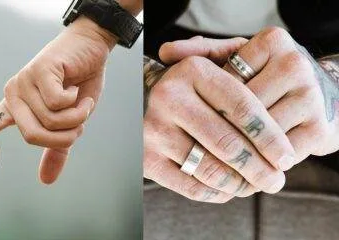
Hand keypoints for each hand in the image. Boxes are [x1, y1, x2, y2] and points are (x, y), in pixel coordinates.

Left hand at [0, 17, 114, 183]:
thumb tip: (46, 181)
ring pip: (49, 120)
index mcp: (15, 108)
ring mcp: (23, 82)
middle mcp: (13, 95)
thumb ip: (56, 148)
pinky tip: (77, 88)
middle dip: (63, 136)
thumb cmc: (79, 82)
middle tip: (79, 124)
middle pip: (32, 136)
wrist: (91, 47)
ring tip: (81, 102)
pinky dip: (76, 102)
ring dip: (75, 117)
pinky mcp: (38, 71)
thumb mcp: (69, 121)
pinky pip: (57, 103)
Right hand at [143, 48, 296, 201]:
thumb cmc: (191, 87)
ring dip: (240, 184)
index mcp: (193, 71)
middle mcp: (169, 97)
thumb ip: (247, 81)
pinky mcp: (146, 158)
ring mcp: (154, 129)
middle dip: (259, 168)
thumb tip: (280, 128)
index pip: (243, 109)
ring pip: (211, 169)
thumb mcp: (214, 65)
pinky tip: (229, 189)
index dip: (270, 137)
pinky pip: (191, 186)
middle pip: (228, 143)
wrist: (137, 98)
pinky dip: (216, 193)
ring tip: (255, 186)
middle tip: (276, 180)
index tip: (286, 157)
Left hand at [159, 27, 338, 167]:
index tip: (184, 121)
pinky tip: (238, 178)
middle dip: (214, 132)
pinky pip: (276, 156)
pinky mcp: (318, 129)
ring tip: (205, 166)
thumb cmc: (264, 79)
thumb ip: (201, 54)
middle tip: (187, 149)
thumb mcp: (237, 60)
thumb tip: (165, 52)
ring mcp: (310, 97)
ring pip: (256, 136)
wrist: (320, 98)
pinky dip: (256, 169)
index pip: (224, 80)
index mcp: (272, 42)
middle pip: (240, 111)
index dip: (204, 104)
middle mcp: (294, 66)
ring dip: (234, 157)